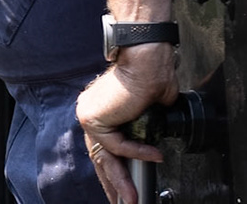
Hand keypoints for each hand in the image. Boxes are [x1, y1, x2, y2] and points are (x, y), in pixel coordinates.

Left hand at [76, 45, 177, 203]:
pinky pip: (117, 145)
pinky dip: (137, 153)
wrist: (147, 57)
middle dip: (115, 184)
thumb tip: (156, 141)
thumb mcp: (150, 107)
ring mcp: (90, 115)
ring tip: (136, 197)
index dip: (115, 170)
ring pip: (107, 156)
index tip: (124, 187)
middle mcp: (92, 113)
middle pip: (101, 157)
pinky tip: (153, 155)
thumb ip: (147, 125)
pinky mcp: (93, 118)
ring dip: (123, 180)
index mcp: (102, 110)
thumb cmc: (151, 73)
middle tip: (127, 201)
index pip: (104, 148)